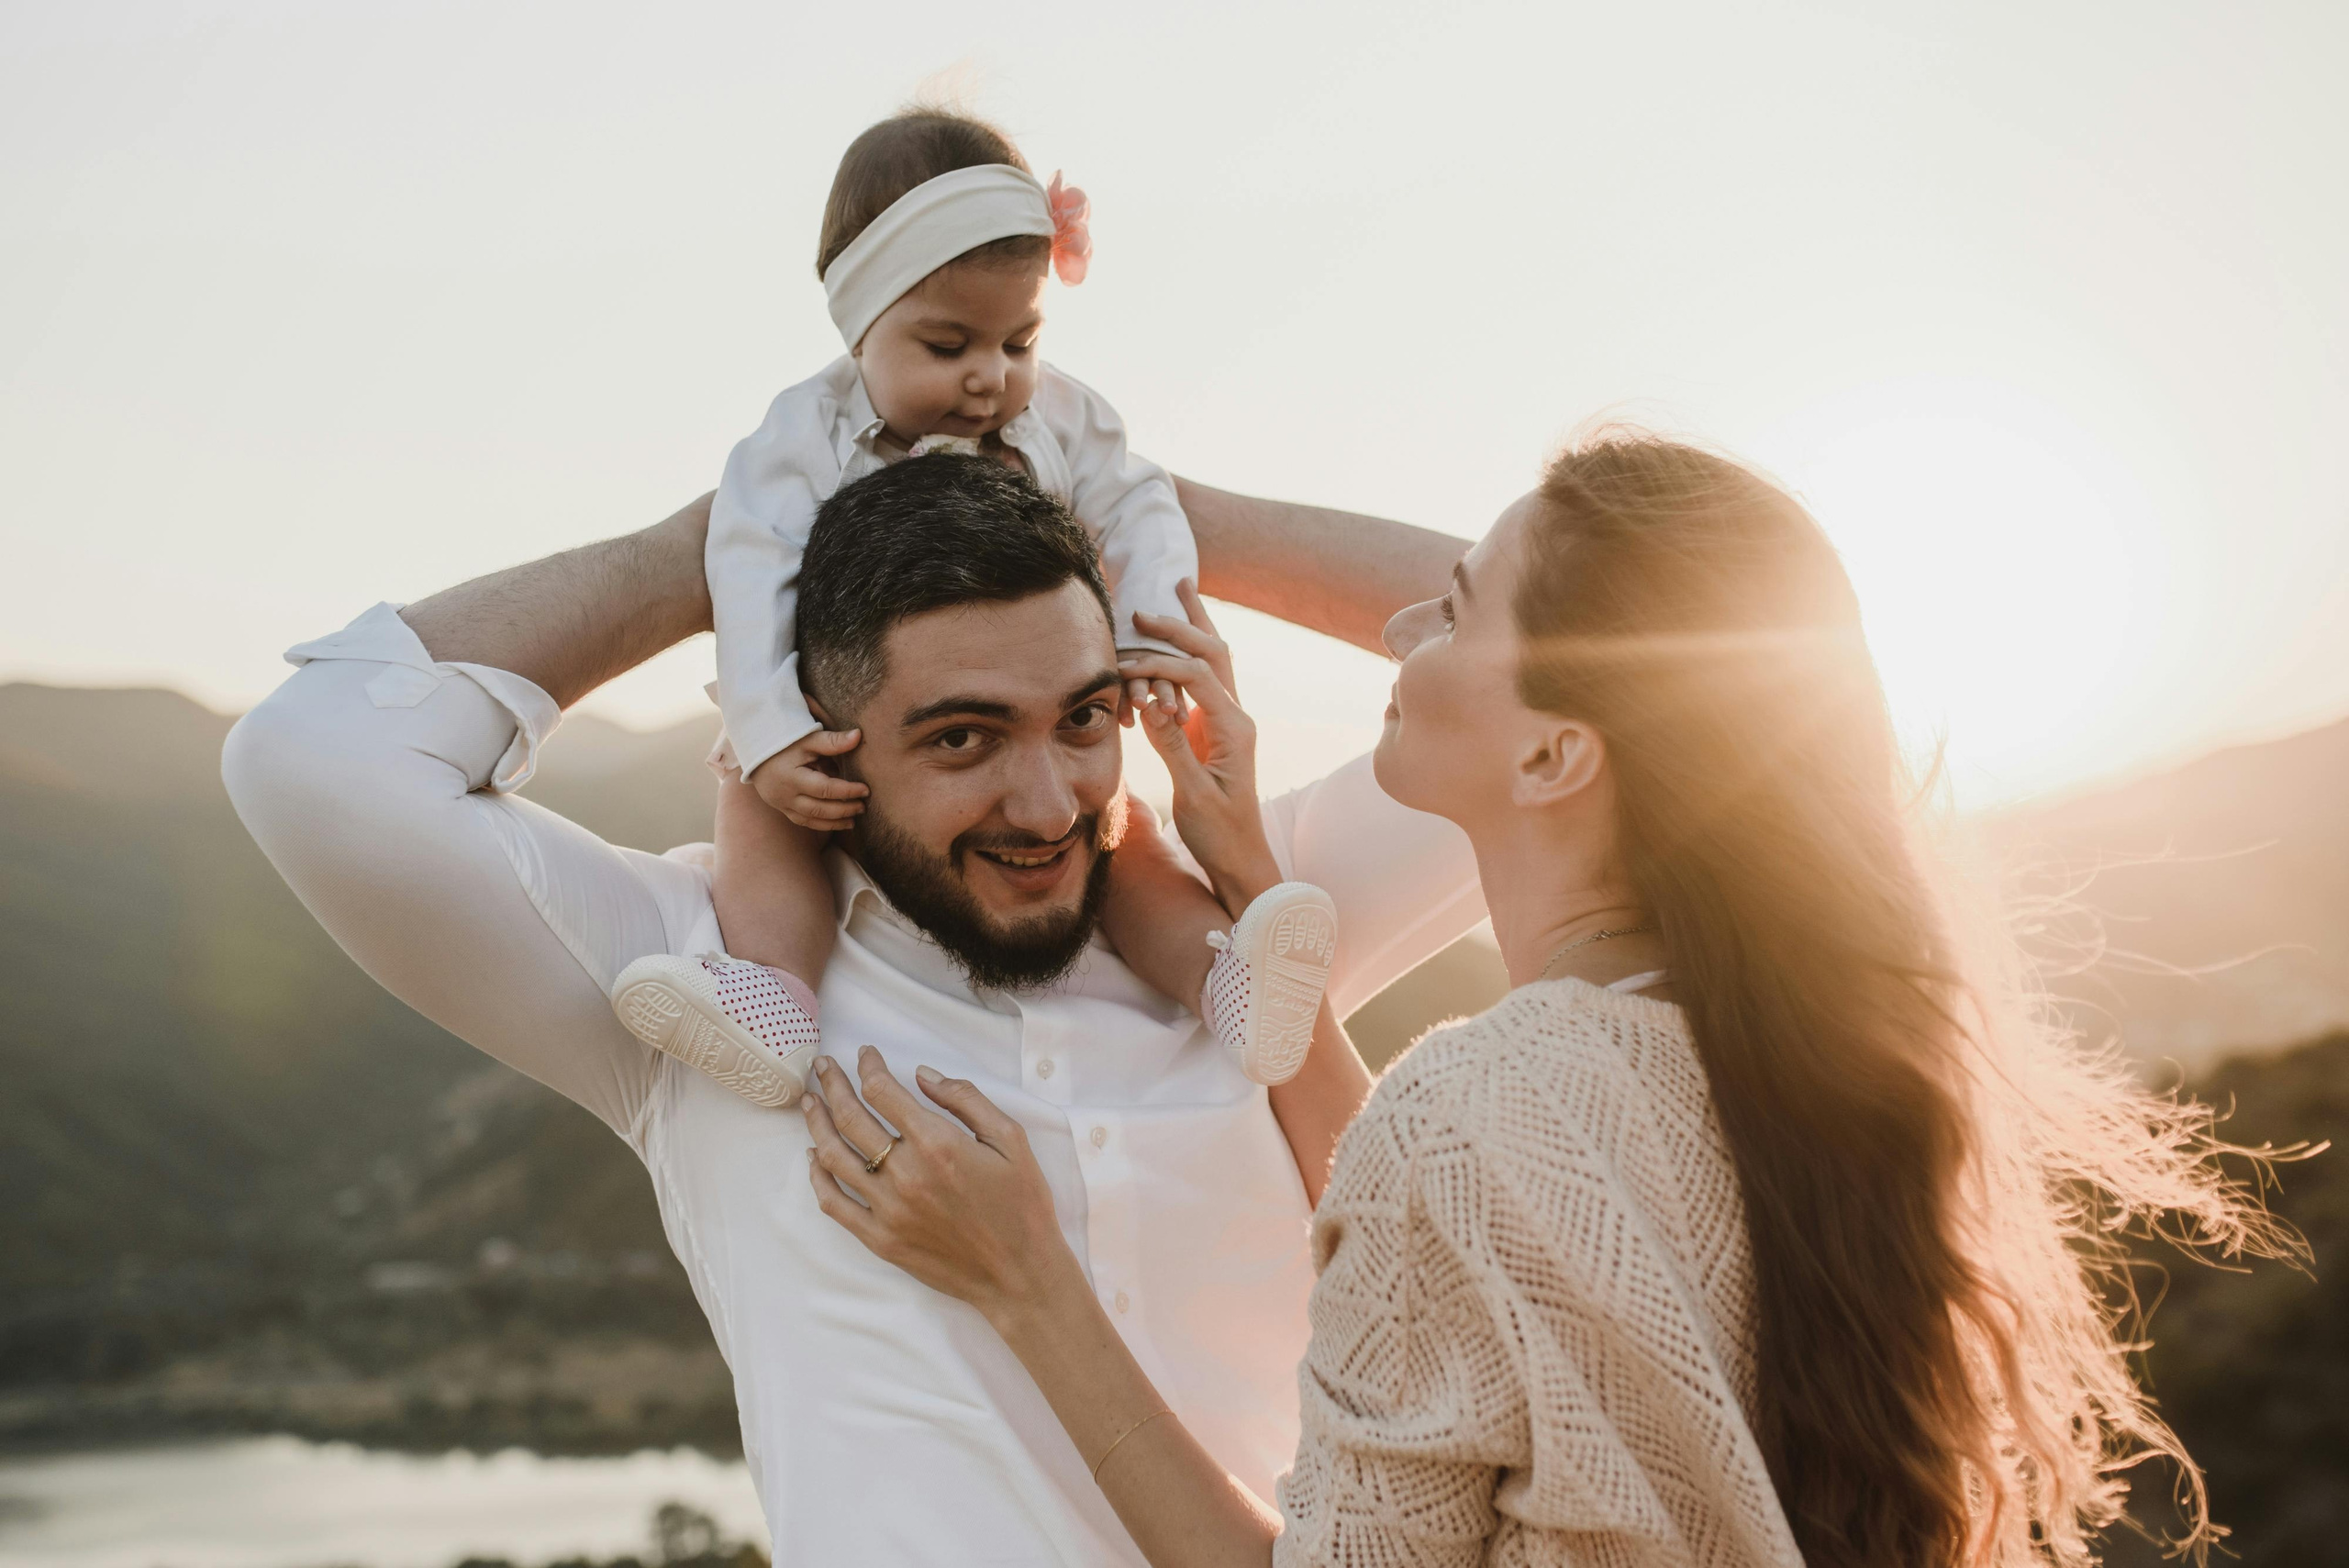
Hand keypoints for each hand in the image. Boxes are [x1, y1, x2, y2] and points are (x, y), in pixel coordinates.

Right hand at [748, 729, 866, 829]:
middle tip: (863, 807)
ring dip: (835, 822)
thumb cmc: (785, 742)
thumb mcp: (807, 739)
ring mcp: (782, 805)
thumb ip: (832, 741)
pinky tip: (838, 823)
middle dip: (844, 810)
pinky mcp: (782, 809)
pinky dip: (822, 825)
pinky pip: (804, 822)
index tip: (865, 790)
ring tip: (854, 819)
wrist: (756, 751)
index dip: (847, 791)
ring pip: (811, 820)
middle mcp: (785, 795)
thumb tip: (858, 736)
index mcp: (791, 777)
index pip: (825, 789)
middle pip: (819, 809)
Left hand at [802, 1047, 1076, 1328]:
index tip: (864, 1053)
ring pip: (834, 1156)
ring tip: (810, 1102)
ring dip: (816, 1123)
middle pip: (850, 1117)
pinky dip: (817, 1176)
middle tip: (822, 1066)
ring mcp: (888, 1209)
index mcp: (937, 1143)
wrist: (1020, 1274)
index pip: (883, 1091)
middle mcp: (905, 1173)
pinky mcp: (880, 1239)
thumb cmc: (1022, 1203)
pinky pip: (835, 1204)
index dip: (868, 1066)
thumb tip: (922, 1075)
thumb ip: (965, 1099)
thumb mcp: (1010, 1139)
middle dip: (833, 1085)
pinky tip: (813, 1157)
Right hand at [1118, 581, 1282, 915]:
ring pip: (1214, 661)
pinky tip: (1175, 639)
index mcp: (1233, 728)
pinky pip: (1201, 683)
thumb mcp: (1193, 792)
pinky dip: (1187, 655)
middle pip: (1214, 653)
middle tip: (1160, 592)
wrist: (1241, 860)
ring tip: (1181, 591)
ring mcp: (1227, 723)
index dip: (1160, 662)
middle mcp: (1235, 717)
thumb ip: (1172, 745)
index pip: (1196, 675)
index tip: (1124, 662)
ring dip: (1196, 627)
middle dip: (1187, 621)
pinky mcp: (1214, 733)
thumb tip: (1150, 702)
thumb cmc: (1219, 834)